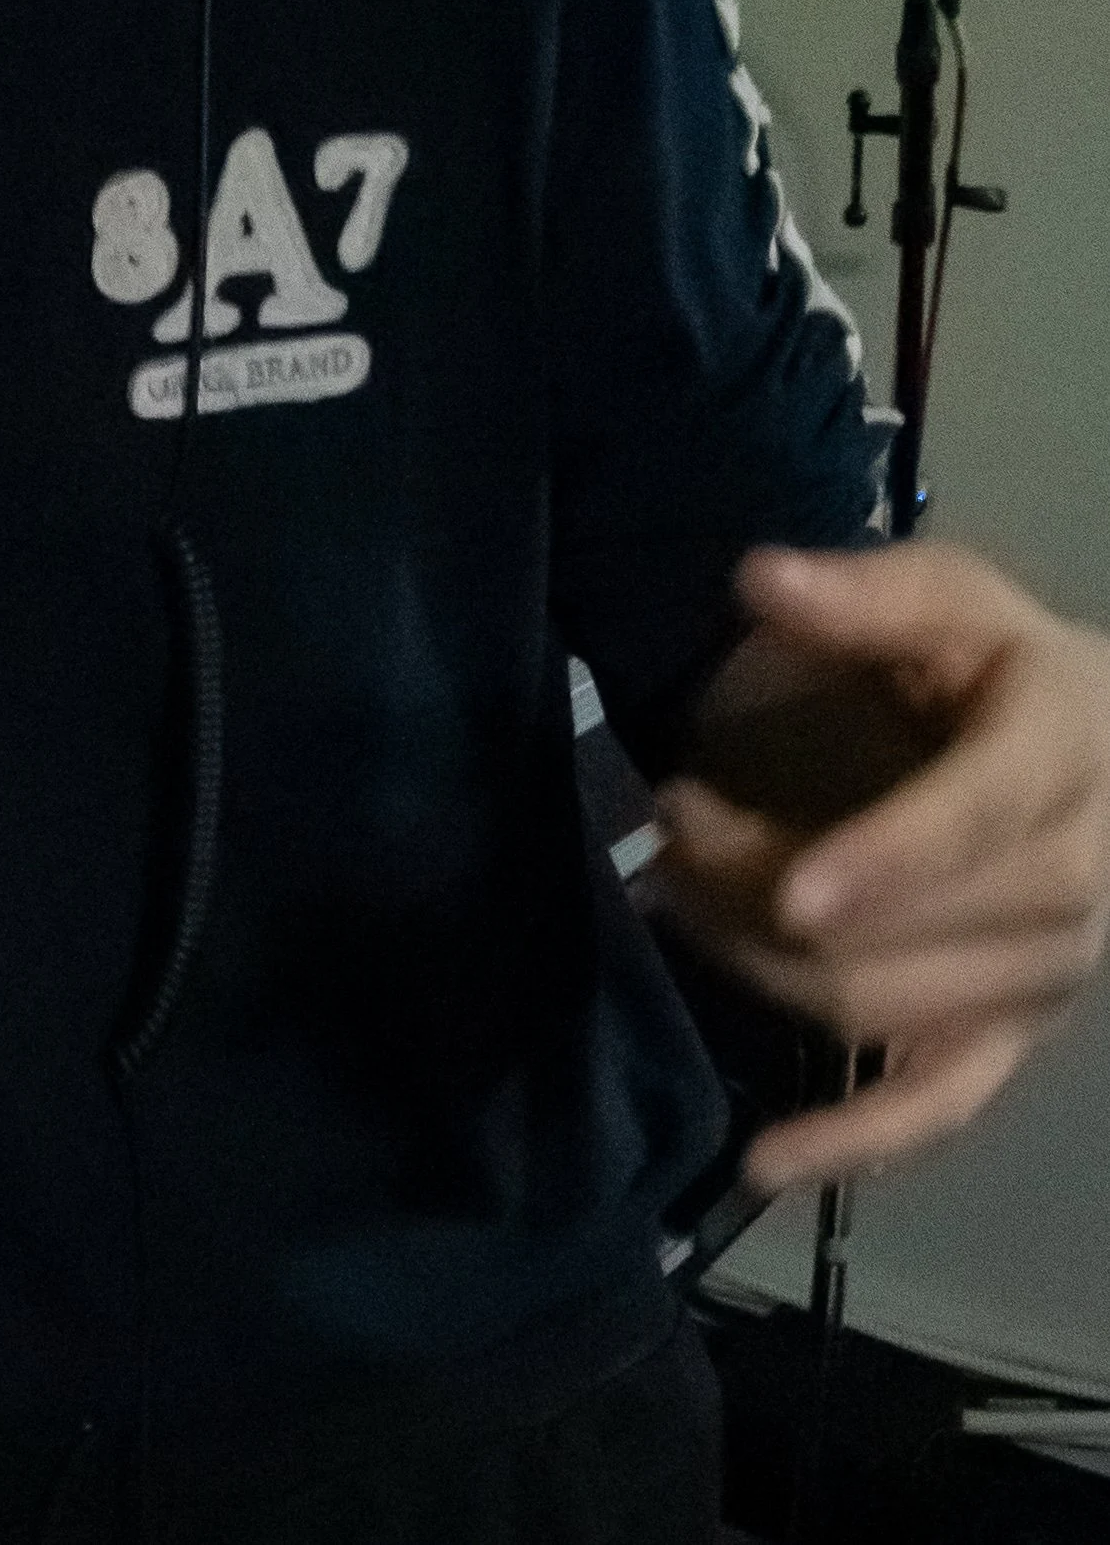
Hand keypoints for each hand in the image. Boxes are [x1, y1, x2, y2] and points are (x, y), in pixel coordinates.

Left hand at [653, 540, 1109, 1189]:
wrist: (1107, 753)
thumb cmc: (1004, 666)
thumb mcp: (953, 597)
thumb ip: (864, 595)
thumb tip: (759, 580)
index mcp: (1062, 761)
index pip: (976, 824)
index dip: (885, 859)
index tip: (789, 886)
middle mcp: (1075, 886)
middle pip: (900, 929)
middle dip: (761, 888)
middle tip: (669, 818)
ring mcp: (1048, 978)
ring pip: (883, 1008)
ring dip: (758, 963)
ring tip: (676, 883)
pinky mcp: (1015, 1037)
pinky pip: (939, 1109)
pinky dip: (854, 1142)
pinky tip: (763, 1156)